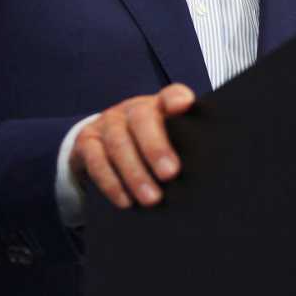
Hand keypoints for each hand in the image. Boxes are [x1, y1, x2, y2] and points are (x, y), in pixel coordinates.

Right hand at [69, 83, 195, 208]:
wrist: (104, 148)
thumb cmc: (149, 147)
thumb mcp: (168, 141)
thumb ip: (184, 146)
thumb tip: (208, 171)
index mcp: (158, 106)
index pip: (171, 94)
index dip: (177, 98)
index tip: (184, 106)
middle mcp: (132, 109)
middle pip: (142, 119)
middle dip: (156, 147)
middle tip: (171, 174)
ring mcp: (107, 123)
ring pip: (118, 143)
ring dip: (135, 173)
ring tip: (151, 198)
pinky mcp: (86, 142)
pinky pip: (96, 161)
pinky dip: (111, 183)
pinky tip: (125, 201)